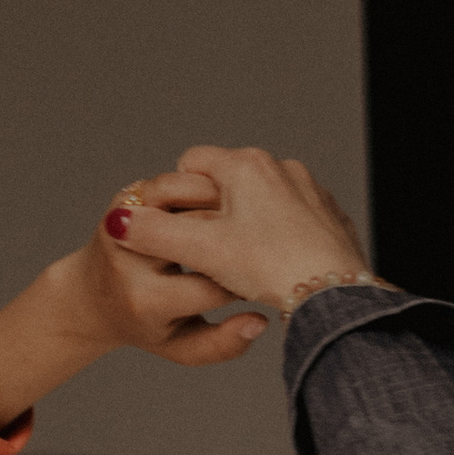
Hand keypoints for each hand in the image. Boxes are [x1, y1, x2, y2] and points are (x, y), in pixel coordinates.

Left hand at [0, 177, 270, 431]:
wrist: (91, 297)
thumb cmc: (147, 324)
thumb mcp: (181, 347)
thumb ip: (224, 345)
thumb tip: (260, 320)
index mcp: (146, 301)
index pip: (214, 285)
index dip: (249, 279)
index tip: (266, 276)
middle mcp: (129, 262)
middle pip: (202, 233)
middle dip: (240, 231)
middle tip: (268, 234)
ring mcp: (123, 226)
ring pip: (188, 196)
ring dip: (226, 198)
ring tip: (251, 210)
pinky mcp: (123, 201)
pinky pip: (174, 181)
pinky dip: (205, 184)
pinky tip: (227, 196)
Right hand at [110, 145, 371, 310]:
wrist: (334, 292)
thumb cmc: (269, 266)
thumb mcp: (201, 251)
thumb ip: (155, 233)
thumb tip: (119, 221)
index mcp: (246, 165)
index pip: (191, 162)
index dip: (176, 197)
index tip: (180, 230)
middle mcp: (280, 167)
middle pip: (226, 182)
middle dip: (211, 213)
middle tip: (209, 254)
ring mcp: (308, 189)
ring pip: (258, 200)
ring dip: (244, 225)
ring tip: (243, 264)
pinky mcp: (328, 214)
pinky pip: (288, 218)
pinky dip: (276, 236)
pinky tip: (275, 266)